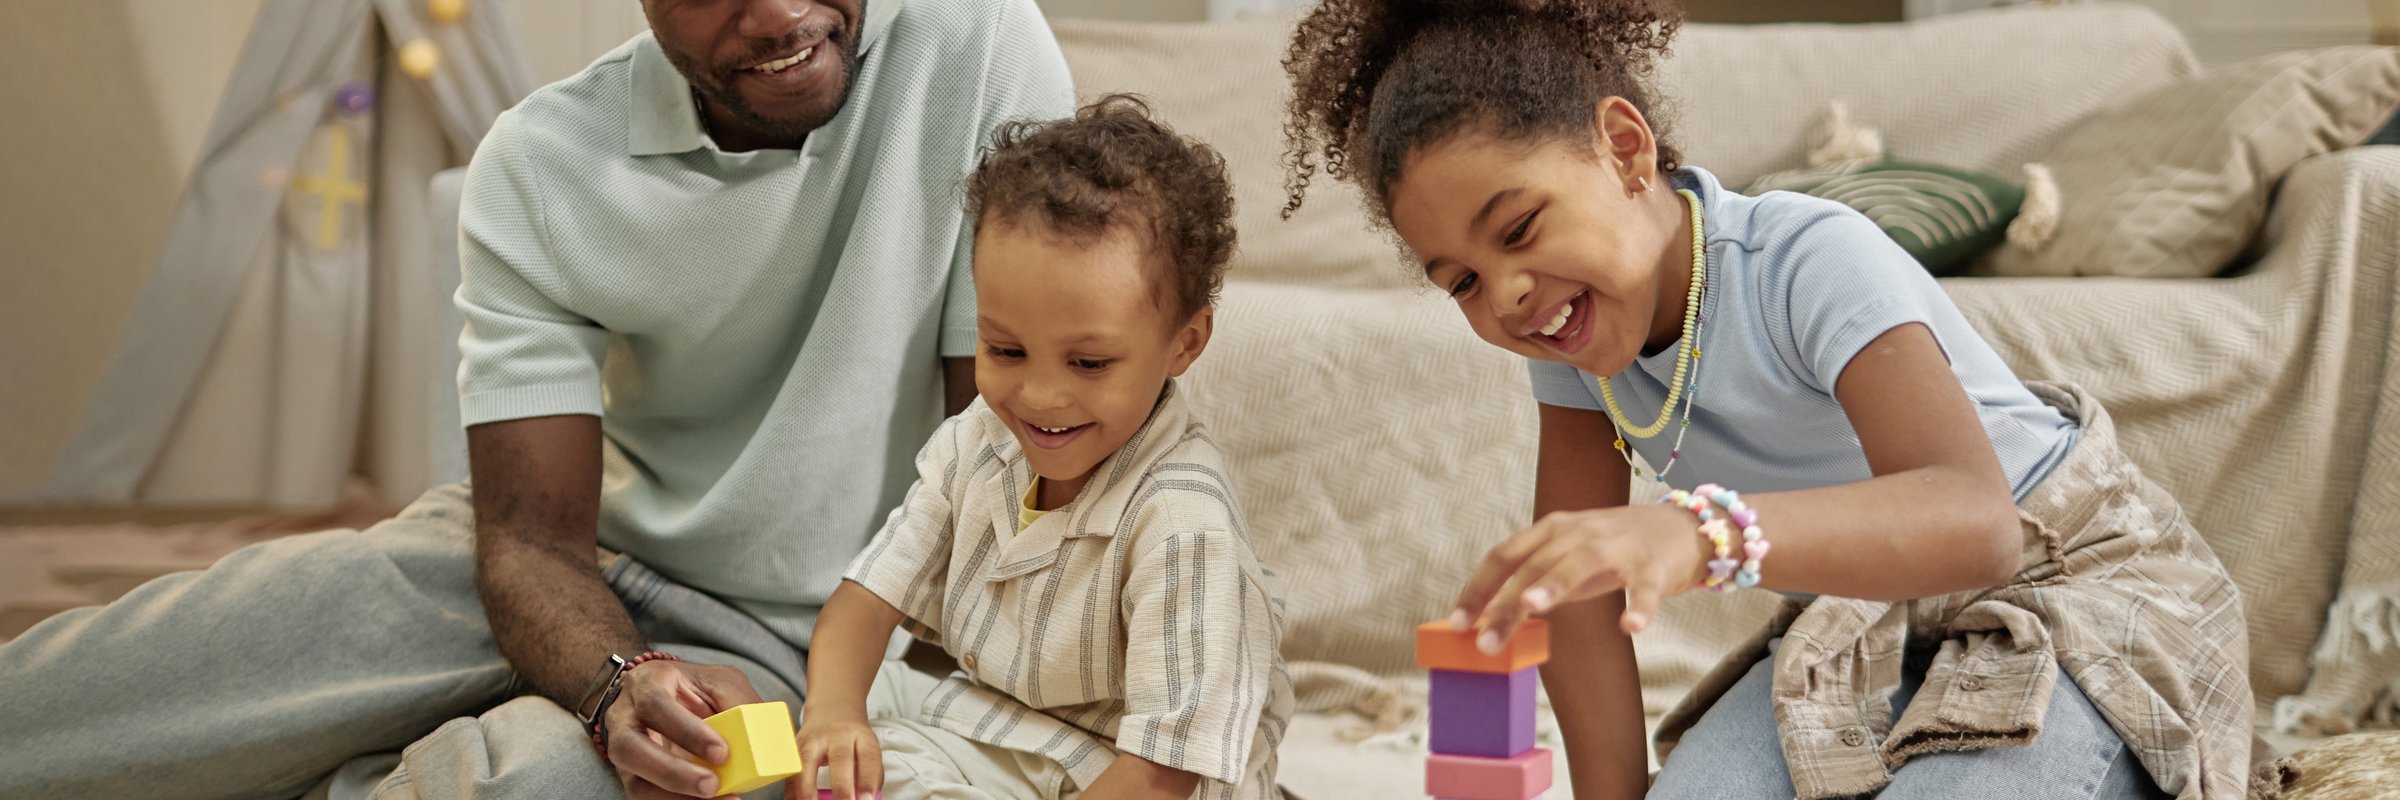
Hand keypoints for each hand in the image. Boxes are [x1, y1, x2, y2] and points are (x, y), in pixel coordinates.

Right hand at [604, 660, 765, 798]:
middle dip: (672, 772)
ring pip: (634, 782)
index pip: (656, 705)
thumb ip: (739, 702)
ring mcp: (621, 750)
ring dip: (674, 797)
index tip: (721, 752)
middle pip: (630, 748)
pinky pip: (646, 797)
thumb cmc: (694, 688)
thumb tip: (768, 736)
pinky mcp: (632, 776)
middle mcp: (624, 717)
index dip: (687, 731)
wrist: (666, 696)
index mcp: (647, 683)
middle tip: (712, 785)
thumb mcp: (719, 682)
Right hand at [788, 709, 881, 799]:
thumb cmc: (851, 734)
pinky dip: (791, 790)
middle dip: (842, 787)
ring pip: (808, 762)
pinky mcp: (795, 746)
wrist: (832, 706)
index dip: (868, 780)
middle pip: (840, 758)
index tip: (866, 799)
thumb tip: (864, 799)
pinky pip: (791, 770)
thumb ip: (868, 773)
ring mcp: (813, 739)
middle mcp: (837, 734)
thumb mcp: (866, 747)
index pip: (868, 756)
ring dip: (808, 790)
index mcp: (861, 735)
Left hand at [1451, 505, 1704, 645]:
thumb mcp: (1568, 560)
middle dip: (1507, 603)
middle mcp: (1579, 532)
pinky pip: (1644, 587)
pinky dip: (1639, 606)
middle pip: (1535, 566)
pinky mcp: (1653, 565)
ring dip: (1556, 583)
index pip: (1505, 555)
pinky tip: (1629, 625)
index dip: (1479, 587)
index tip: (1457, 622)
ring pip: (1581, 562)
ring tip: (1533, 607)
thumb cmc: (1614, 551)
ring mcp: (1618, 546)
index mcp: (1552, 530)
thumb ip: (1536, 582)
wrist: (1681, 530)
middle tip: (1485, 642)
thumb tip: (1493, 618)